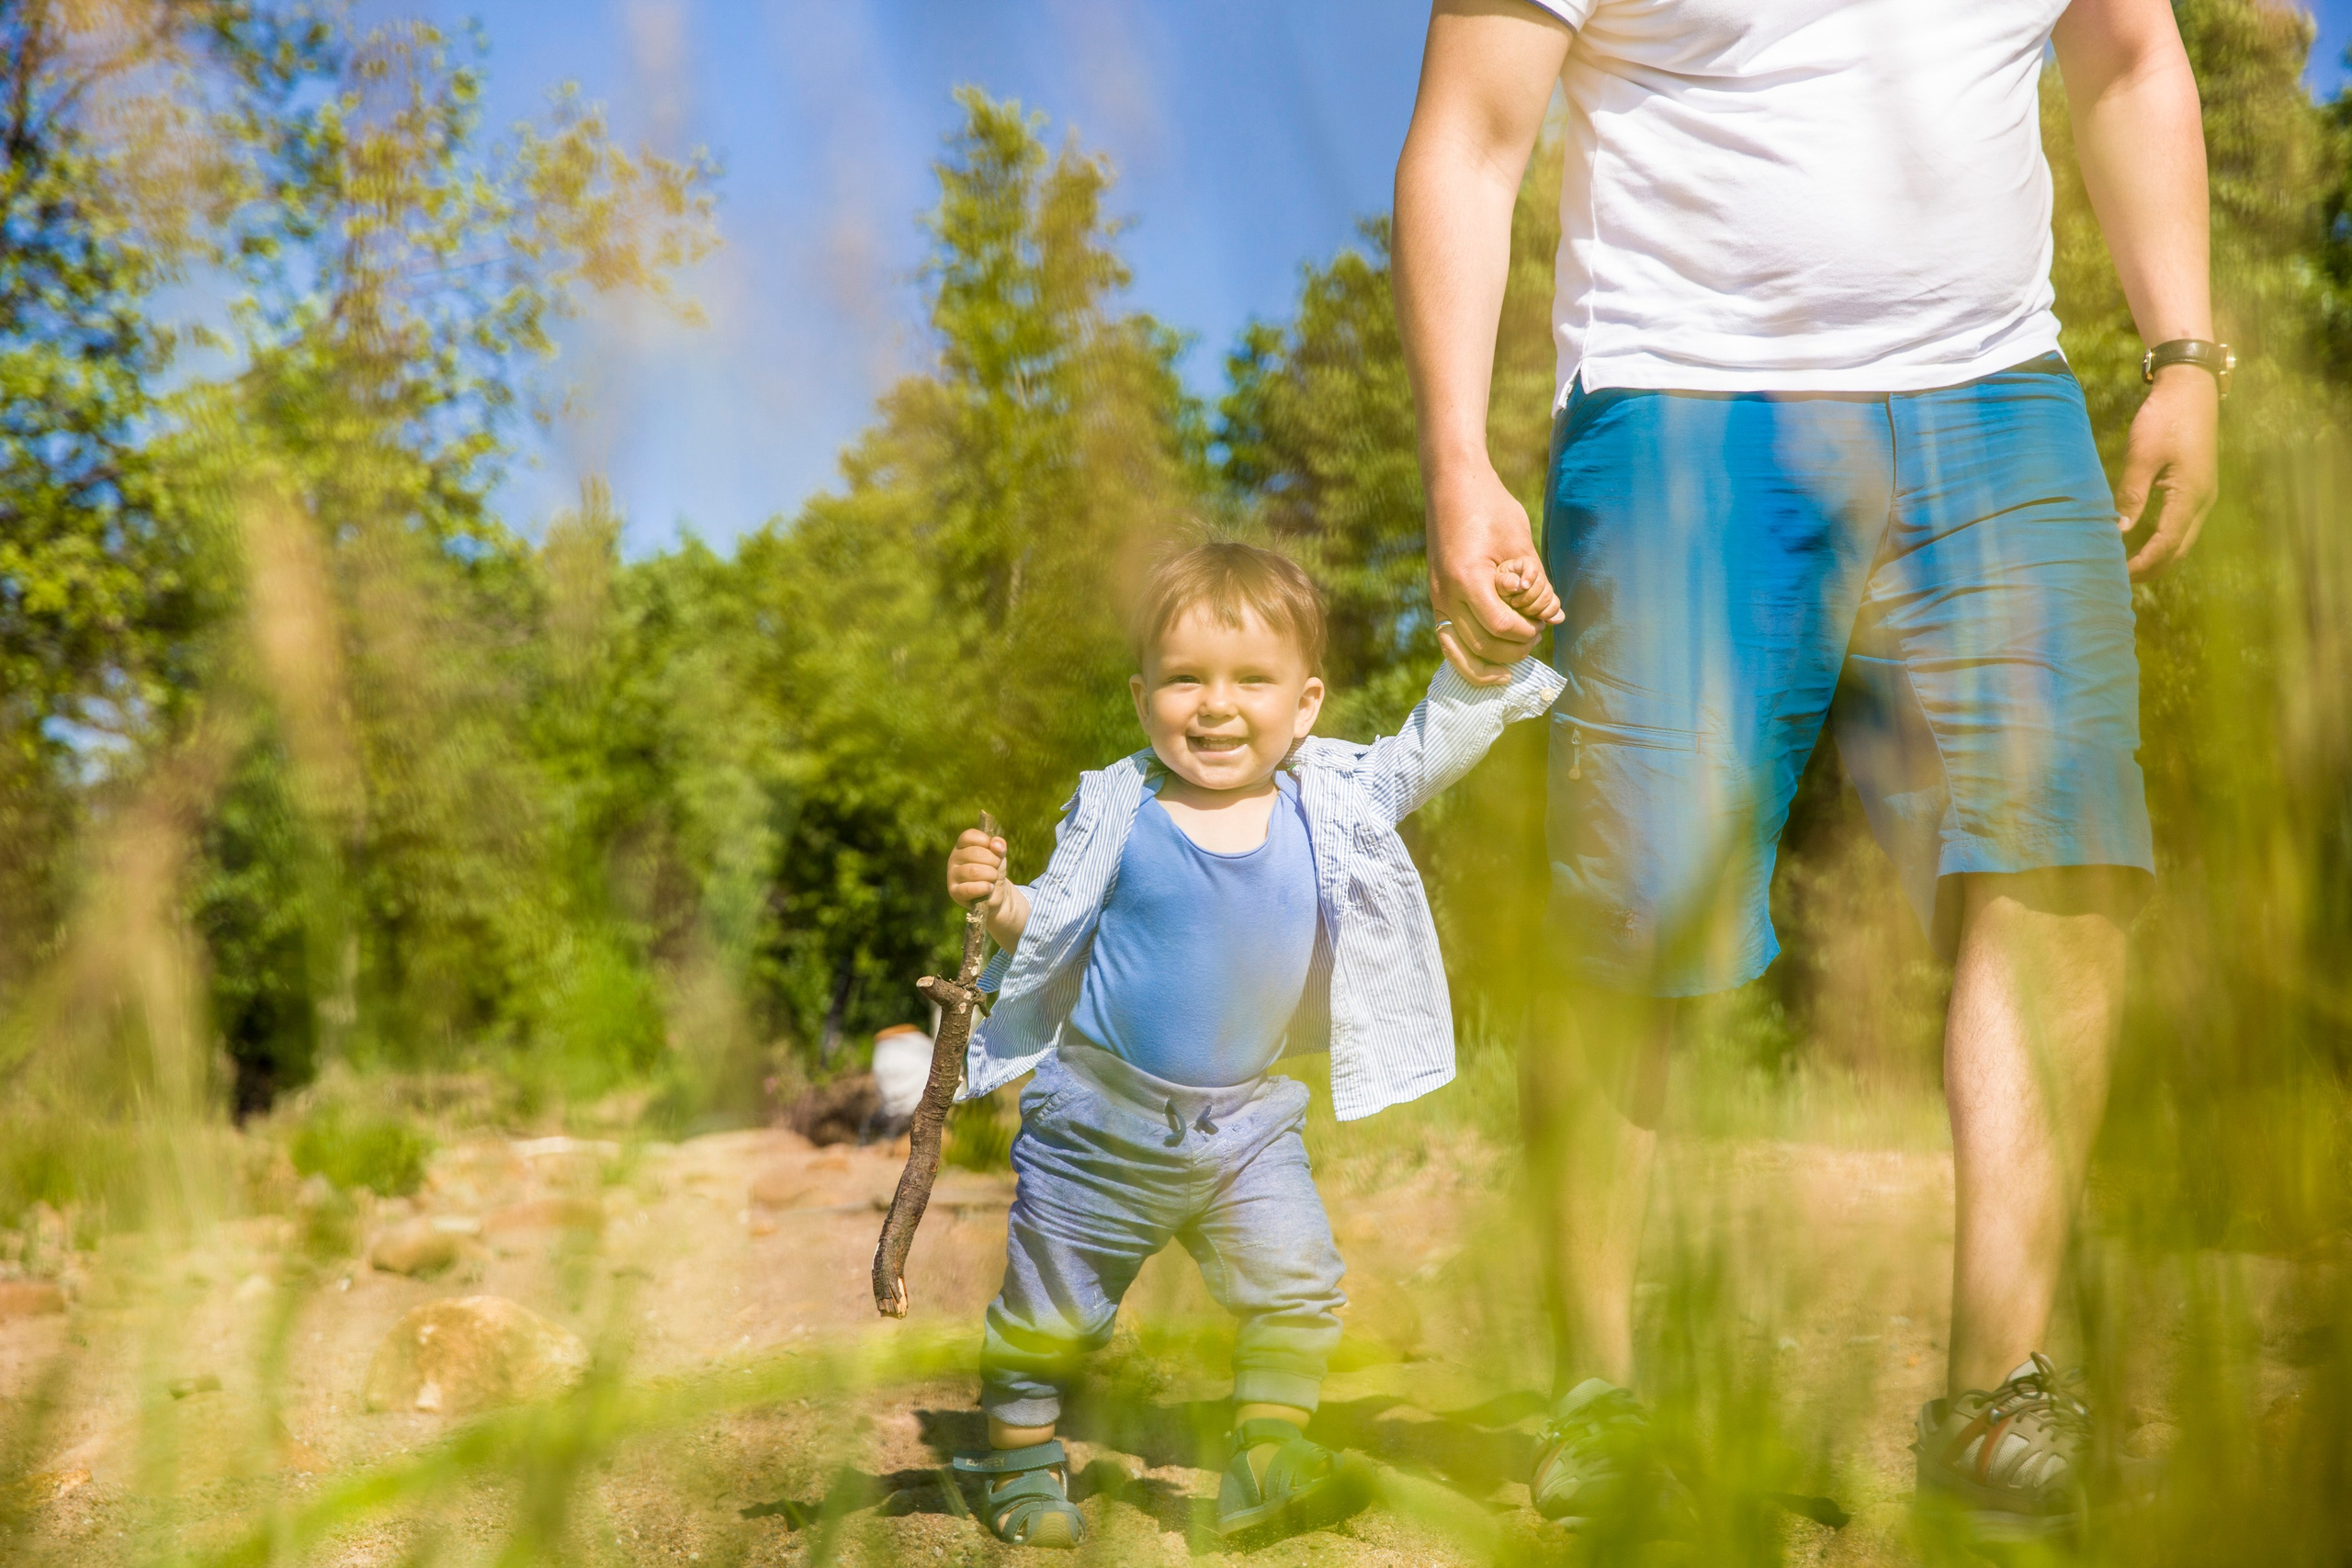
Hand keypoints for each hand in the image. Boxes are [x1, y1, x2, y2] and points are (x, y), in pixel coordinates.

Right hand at [947, 829, 1008, 909]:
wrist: (994, 895)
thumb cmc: (993, 871)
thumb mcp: (999, 856)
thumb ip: (999, 847)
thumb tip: (996, 844)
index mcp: (962, 846)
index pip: (969, 836)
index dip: (986, 841)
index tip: (995, 850)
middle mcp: (954, 859)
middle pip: (974, 853)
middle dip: (993, 861)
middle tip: (997, 868)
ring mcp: (952, 875)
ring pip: (973, 871)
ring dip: (991, 875)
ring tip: (994, 879)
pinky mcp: (954, 892)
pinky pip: (969, 889)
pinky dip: (984, 888)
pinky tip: (989, 888)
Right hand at [1427, 464, 1562, 684]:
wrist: (1453, 485)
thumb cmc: (1491, 507)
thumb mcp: (1521, 543)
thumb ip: (1537, 584)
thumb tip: (1554, 617)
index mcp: (1467, 577)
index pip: (1498, 625)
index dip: (1525, 632)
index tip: (1541, 623)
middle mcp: (1445, 594)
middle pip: (1481, 645)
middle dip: (1514, 649)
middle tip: (1536, 635)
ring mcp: (1437, 599)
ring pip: (1460, 654)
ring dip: (1493, 662)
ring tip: (1518, 654)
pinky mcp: (1437, 599)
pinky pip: (1449, 643)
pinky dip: (1470, 660)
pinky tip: (1493, 667)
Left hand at [1495, 554, 1560, 622]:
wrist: (1495, 602)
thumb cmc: (1492, 589)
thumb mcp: (1493, 583)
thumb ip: (1505, 581)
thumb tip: (1522, 586)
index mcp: (1521, 564)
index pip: (1532, 565)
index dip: (1530, 575)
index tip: (1523, 585)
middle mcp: (1535, 574)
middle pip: (1541, 584)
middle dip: (1527, 598)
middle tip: (1513, 603)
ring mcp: (1543, 587)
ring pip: (1548, 597)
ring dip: (1534, 608)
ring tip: (1520, 610)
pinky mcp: (1547, 601)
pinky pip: (1554, 607)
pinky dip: (1547, 614)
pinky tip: (1536, 617)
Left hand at [2117, 365, 2219, 579]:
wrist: (2190, 388)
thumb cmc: (2164, 418)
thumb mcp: (2142, 456)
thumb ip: (2131, 495)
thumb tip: (2119, 531)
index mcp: (2191, 494)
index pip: (2167, 544)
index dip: (2144, 564)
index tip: (2118, 577)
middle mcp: (2203, 499)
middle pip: (2180, 548)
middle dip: (2153, 568)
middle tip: (2120, 582)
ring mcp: (2203, 492)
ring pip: (2183, 538)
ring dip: (2160, 556)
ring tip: (2130, 569)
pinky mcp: (2197, 485)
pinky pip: (2183, 523)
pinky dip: (2164, 539)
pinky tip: (2142, 542)